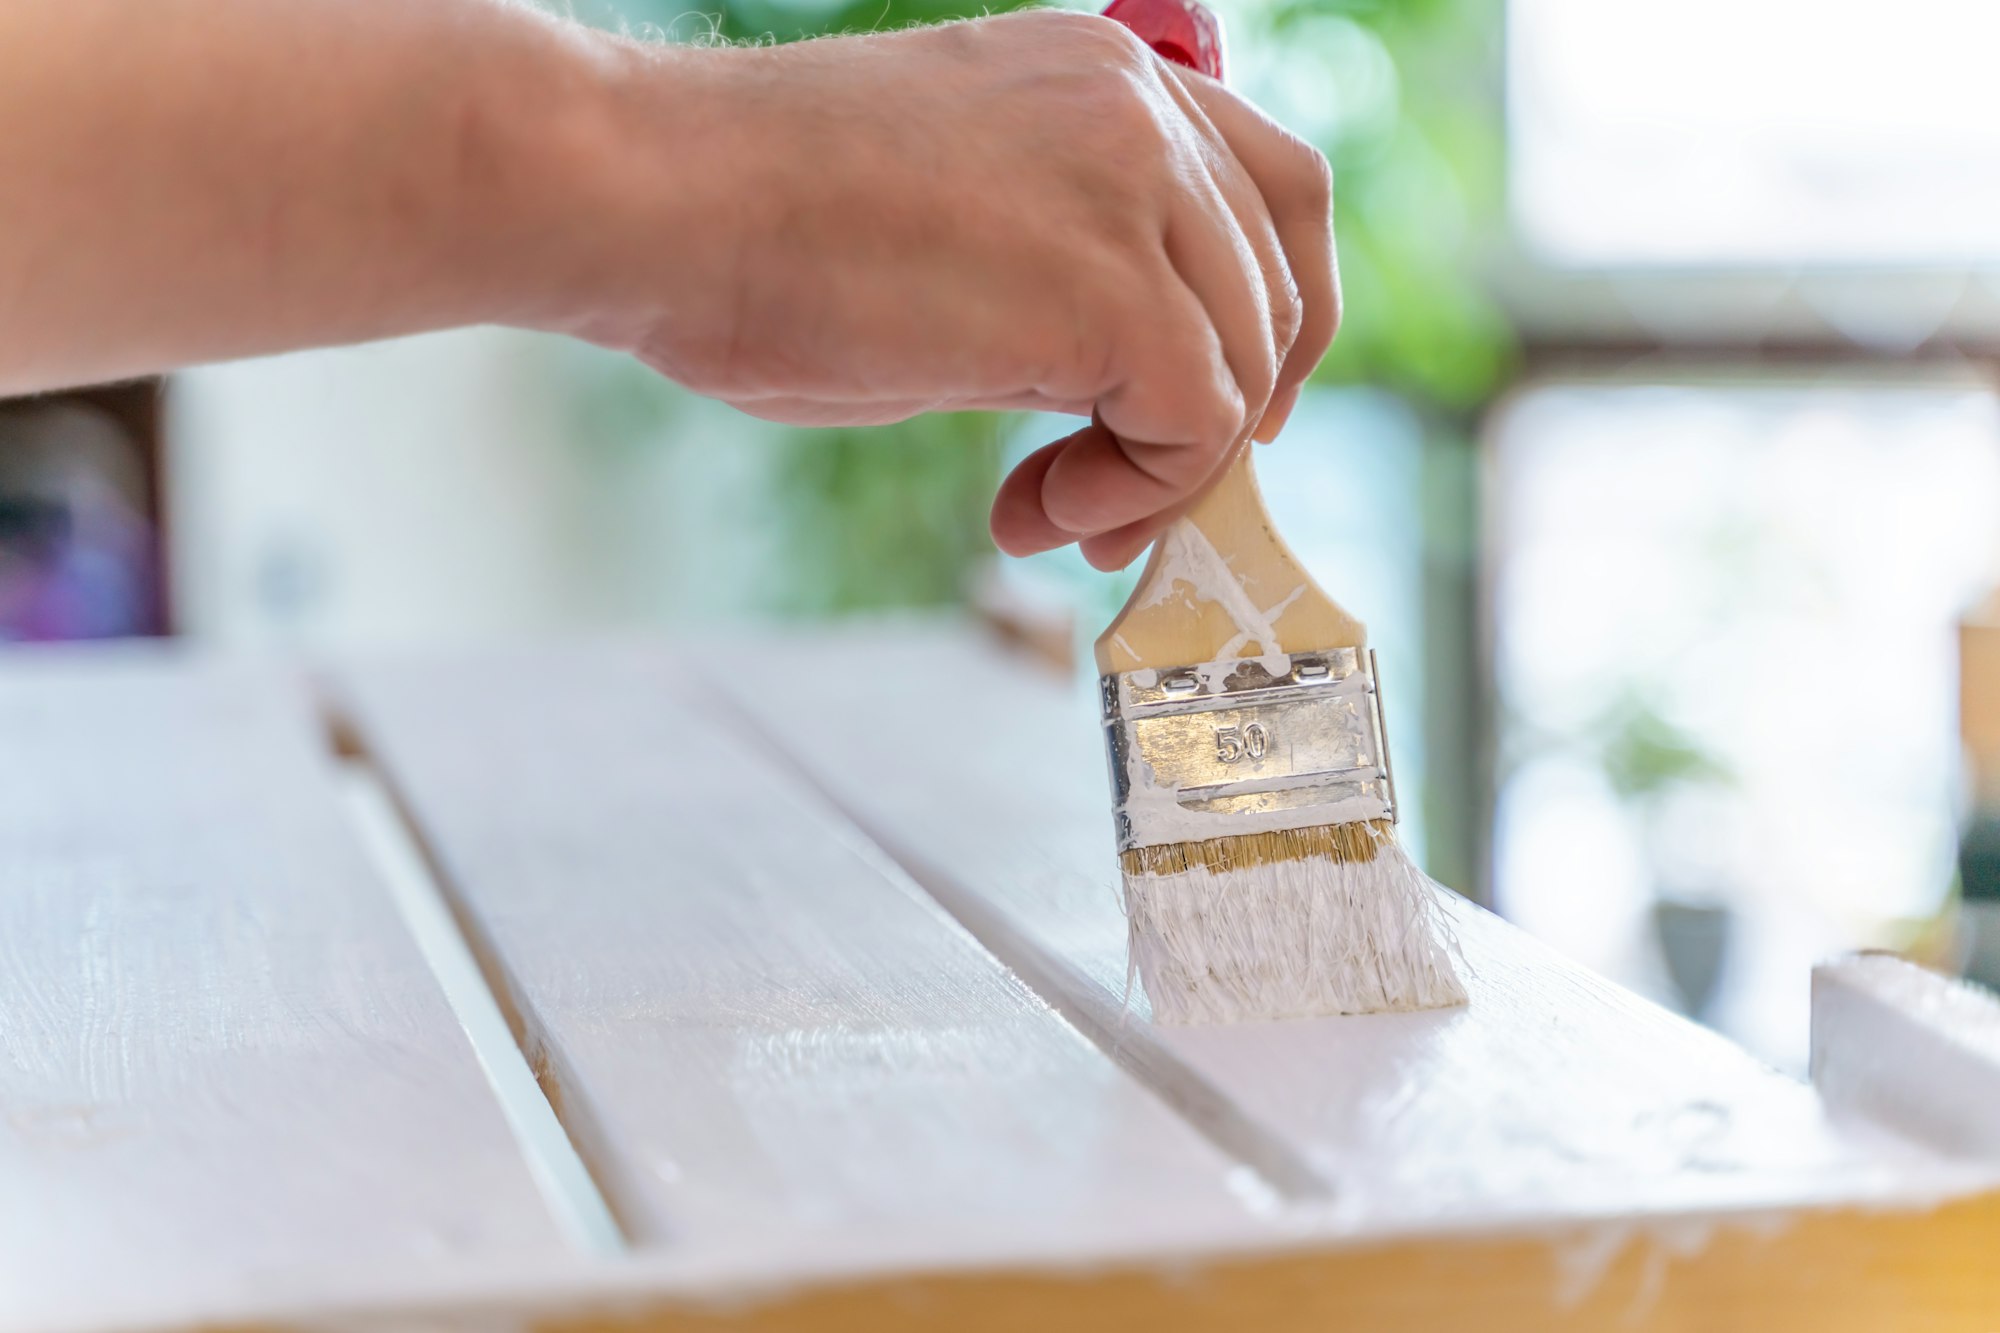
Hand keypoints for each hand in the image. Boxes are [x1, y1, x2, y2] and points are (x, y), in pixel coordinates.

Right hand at [572, 10, 1338, 568]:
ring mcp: (1137, 189)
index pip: (1275, 187)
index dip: (1275, 314)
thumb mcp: (961, 219)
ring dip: (1161, 468)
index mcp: (1105, 77)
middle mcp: (1142, 110)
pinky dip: (1138, 492)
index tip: (1217, 407)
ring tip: (1048, 510)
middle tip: (1130, 497)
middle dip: (1232, 409)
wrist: (663, 204)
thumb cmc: (757, 227)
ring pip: (1243, 365)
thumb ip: (1065, 267)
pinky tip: (1037, 509)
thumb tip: (1120, 387)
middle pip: (1285, 278)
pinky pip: (1198, 423)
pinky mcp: (1114, 292)